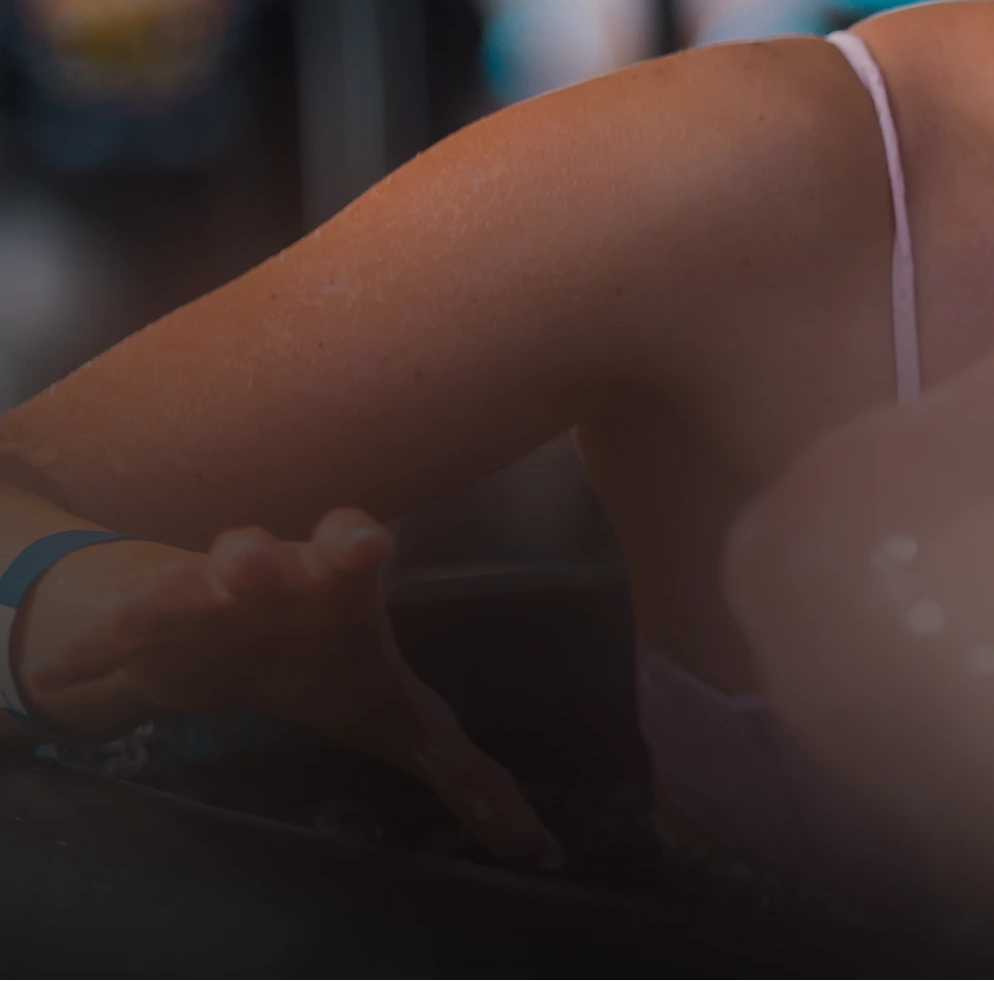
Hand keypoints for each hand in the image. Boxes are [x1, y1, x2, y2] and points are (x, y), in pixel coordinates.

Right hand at [17, 509, 557, 865]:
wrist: (240, 642)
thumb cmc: (335, 668)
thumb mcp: (402, 720)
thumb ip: (470, 778)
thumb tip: (543, 851)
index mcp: (339, 587)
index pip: (355, 544)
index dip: (360, 540)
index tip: (368, 544)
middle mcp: (273, 575)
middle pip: (266, 549)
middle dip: (257, 554)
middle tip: (249, 563)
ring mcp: (205, 595)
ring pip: (187, 579)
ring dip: (177, 591)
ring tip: (153, 609)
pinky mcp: (148, 627)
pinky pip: (115, 635)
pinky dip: (89, 652)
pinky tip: (53, 675)